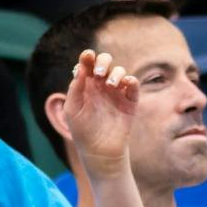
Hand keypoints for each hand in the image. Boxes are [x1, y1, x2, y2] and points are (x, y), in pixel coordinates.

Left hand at [62, 51, 139, 177]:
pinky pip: (133, 86)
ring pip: (120, 72)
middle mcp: (102, 86)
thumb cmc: (82, 131)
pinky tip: (126, 84)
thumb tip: (80, 67)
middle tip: (99, 73)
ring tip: (110, 85)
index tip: (87, 56)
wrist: (99, 151)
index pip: (88, 65)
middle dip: (103, 62)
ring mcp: (117, 93)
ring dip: (115, 73)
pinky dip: (131, 81)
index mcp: (86, 85)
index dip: (88, 58)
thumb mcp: (73, 109)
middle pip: (106, 63)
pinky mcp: (130, 102)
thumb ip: (76, 88)